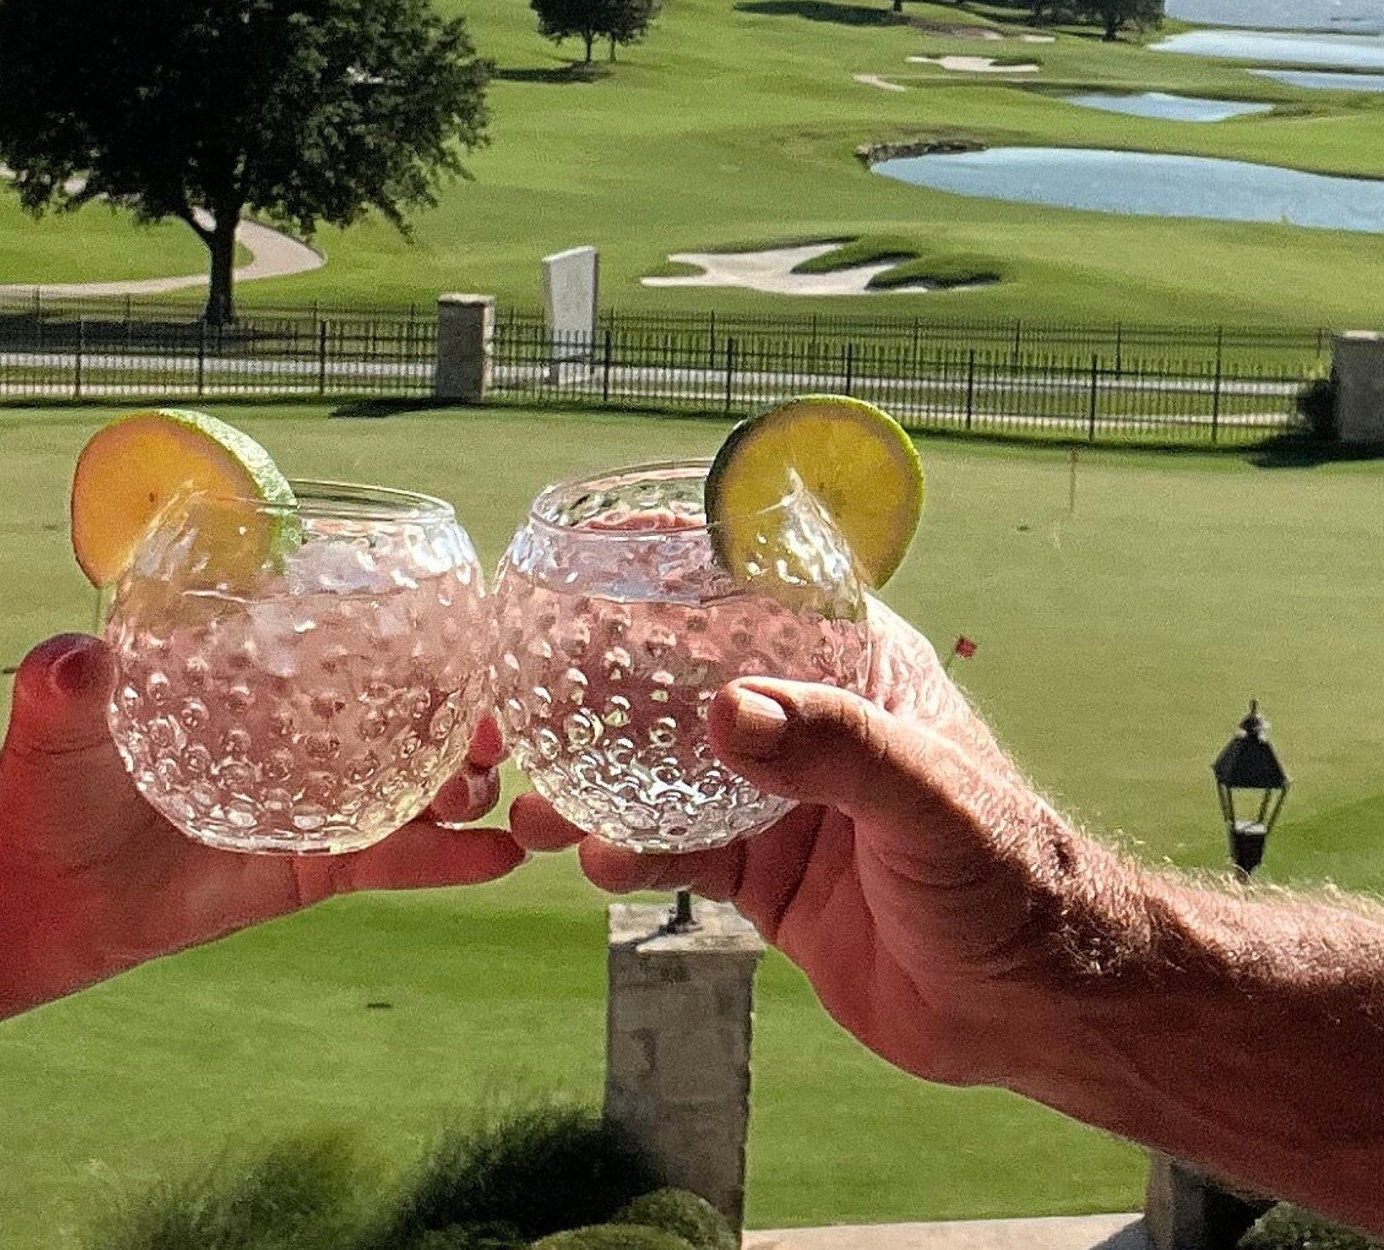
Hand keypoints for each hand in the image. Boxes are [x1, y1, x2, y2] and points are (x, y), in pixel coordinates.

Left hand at [0, 633, 524, 985]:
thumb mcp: (56, 721)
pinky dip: (449, 860)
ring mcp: (318, 798)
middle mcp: (306, 730)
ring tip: (483, 790)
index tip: (471, 636)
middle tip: (490, 729)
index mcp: (264, 676)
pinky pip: (392, 858)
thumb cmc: (51, 783)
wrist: (42, 891)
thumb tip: (78, 659)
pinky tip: (502, 855)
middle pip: (407, 711)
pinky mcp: (316, 865)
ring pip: (415, 784)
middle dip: (463, 714)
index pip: (353, 643)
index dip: (419, 639)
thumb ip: (66, 686)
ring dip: (463, 783)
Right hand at [512, 601, 1144, 1091]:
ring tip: (536, 798)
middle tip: (529, 695)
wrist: (1030, 1006)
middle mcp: (804, 725)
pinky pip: (678, 854)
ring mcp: (776, 802)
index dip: (680, 570)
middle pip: (686, 687)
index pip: (756, 595)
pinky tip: (595, 861)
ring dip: (599, 783)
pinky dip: (629, 854)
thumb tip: (725, 712)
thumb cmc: (1012, 875)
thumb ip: (834, 749)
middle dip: (607, 688)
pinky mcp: (762, 875)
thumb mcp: (929, 795)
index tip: (598, 553)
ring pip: (665, 776)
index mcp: (851, 671)